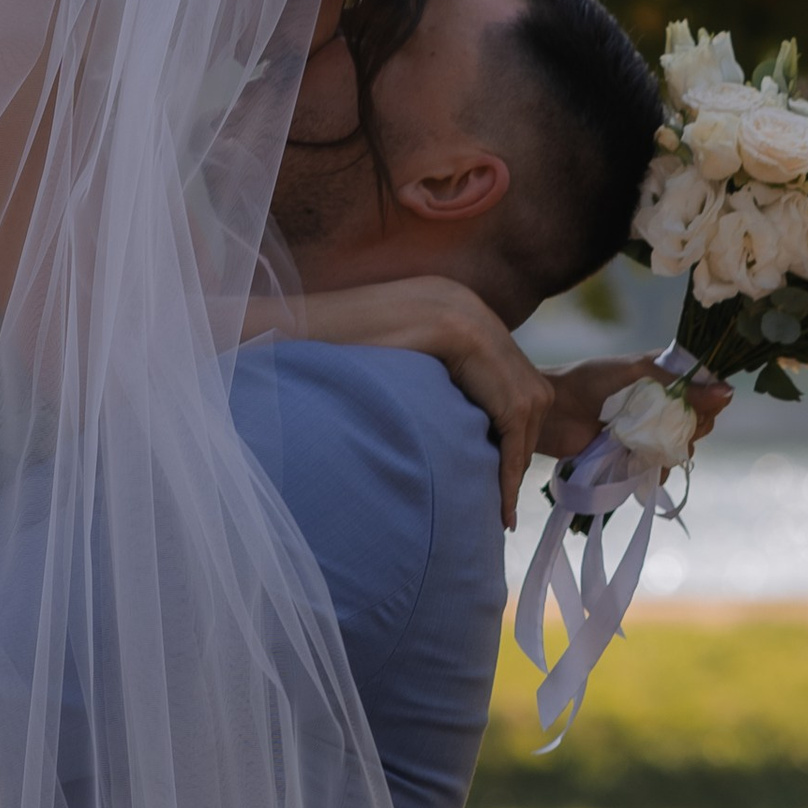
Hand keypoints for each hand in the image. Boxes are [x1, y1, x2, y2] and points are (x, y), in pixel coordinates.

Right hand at [264, 274, 552, 525]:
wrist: (279, 337)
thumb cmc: (318, 366)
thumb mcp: (390, 372)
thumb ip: (427, 384)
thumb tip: (460, 432)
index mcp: (451, 306)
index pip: (509, 377)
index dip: (512, 437)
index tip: (500, 487)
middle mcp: (466, 302)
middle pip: (529, 386)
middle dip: (520, 449)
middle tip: (502, 503)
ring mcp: (464, 310)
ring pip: (526, 399)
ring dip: (515, 457)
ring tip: (497, 505)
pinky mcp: (456, 330)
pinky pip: (506, 405)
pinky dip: (505, 455)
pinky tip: (492, 491)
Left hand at [541, 354, 734, 459]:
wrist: (551, 413)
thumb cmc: (590, 381)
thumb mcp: (638, 374)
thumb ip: (682, 386)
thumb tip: (728, 393)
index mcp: (666, 375)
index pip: (706, 389)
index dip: (708, 400)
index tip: (700, 407)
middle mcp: (662, 402)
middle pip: (699, 419)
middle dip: (691, 426)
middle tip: (669, 425)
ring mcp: (649, 431)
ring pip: (683, 446)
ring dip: (673, 450)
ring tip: (649, 444)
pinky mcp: (635, 455)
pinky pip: (661, 468)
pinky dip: (656, 470)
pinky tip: (641, 463)